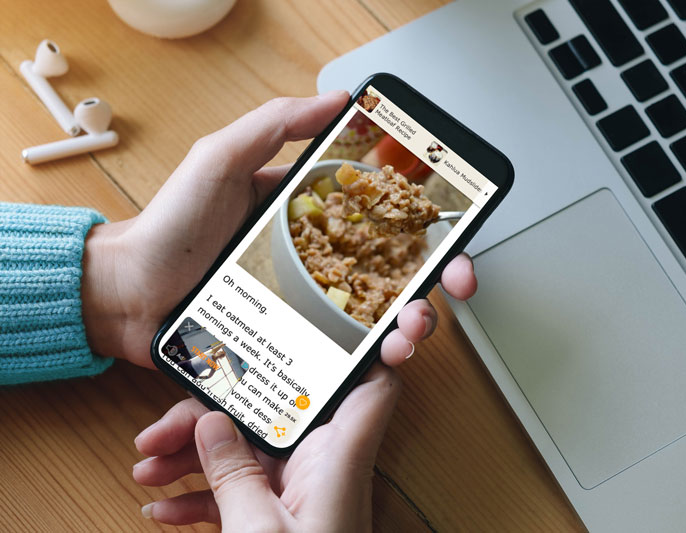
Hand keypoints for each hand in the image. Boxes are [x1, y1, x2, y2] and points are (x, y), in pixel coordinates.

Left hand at [80, 92, 476, 367]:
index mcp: (309, 215)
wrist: (128, 294)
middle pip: (391, 275)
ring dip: (406, 329)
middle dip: (430, 288)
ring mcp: (303, 304)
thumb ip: (274, 124)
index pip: (383, 219)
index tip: (451, 243)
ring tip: (407, 338)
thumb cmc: (169, 225)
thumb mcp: (220, 159)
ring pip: (374, 318)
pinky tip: (378, 364)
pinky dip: (366, 360)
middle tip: (443, 296)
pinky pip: (337, 352)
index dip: (425, 231)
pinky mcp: (288, 342)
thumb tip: (338, 99)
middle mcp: (315, 260)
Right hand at [134, 364, 398, 528]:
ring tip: (147, 470)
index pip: (373, 387)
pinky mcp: (280, 516)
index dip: (362, 349)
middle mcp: (323, 465)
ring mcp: (300, 490)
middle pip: (275, 416)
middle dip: (215, 418)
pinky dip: (203, 496)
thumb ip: (233, 474)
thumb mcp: (258, 531)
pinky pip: (241, 490)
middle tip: (162, 431)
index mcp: (338, 458)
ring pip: (249, 452)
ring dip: (196, 458)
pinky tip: (164, 509)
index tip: (324, 321)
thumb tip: (211, 424)